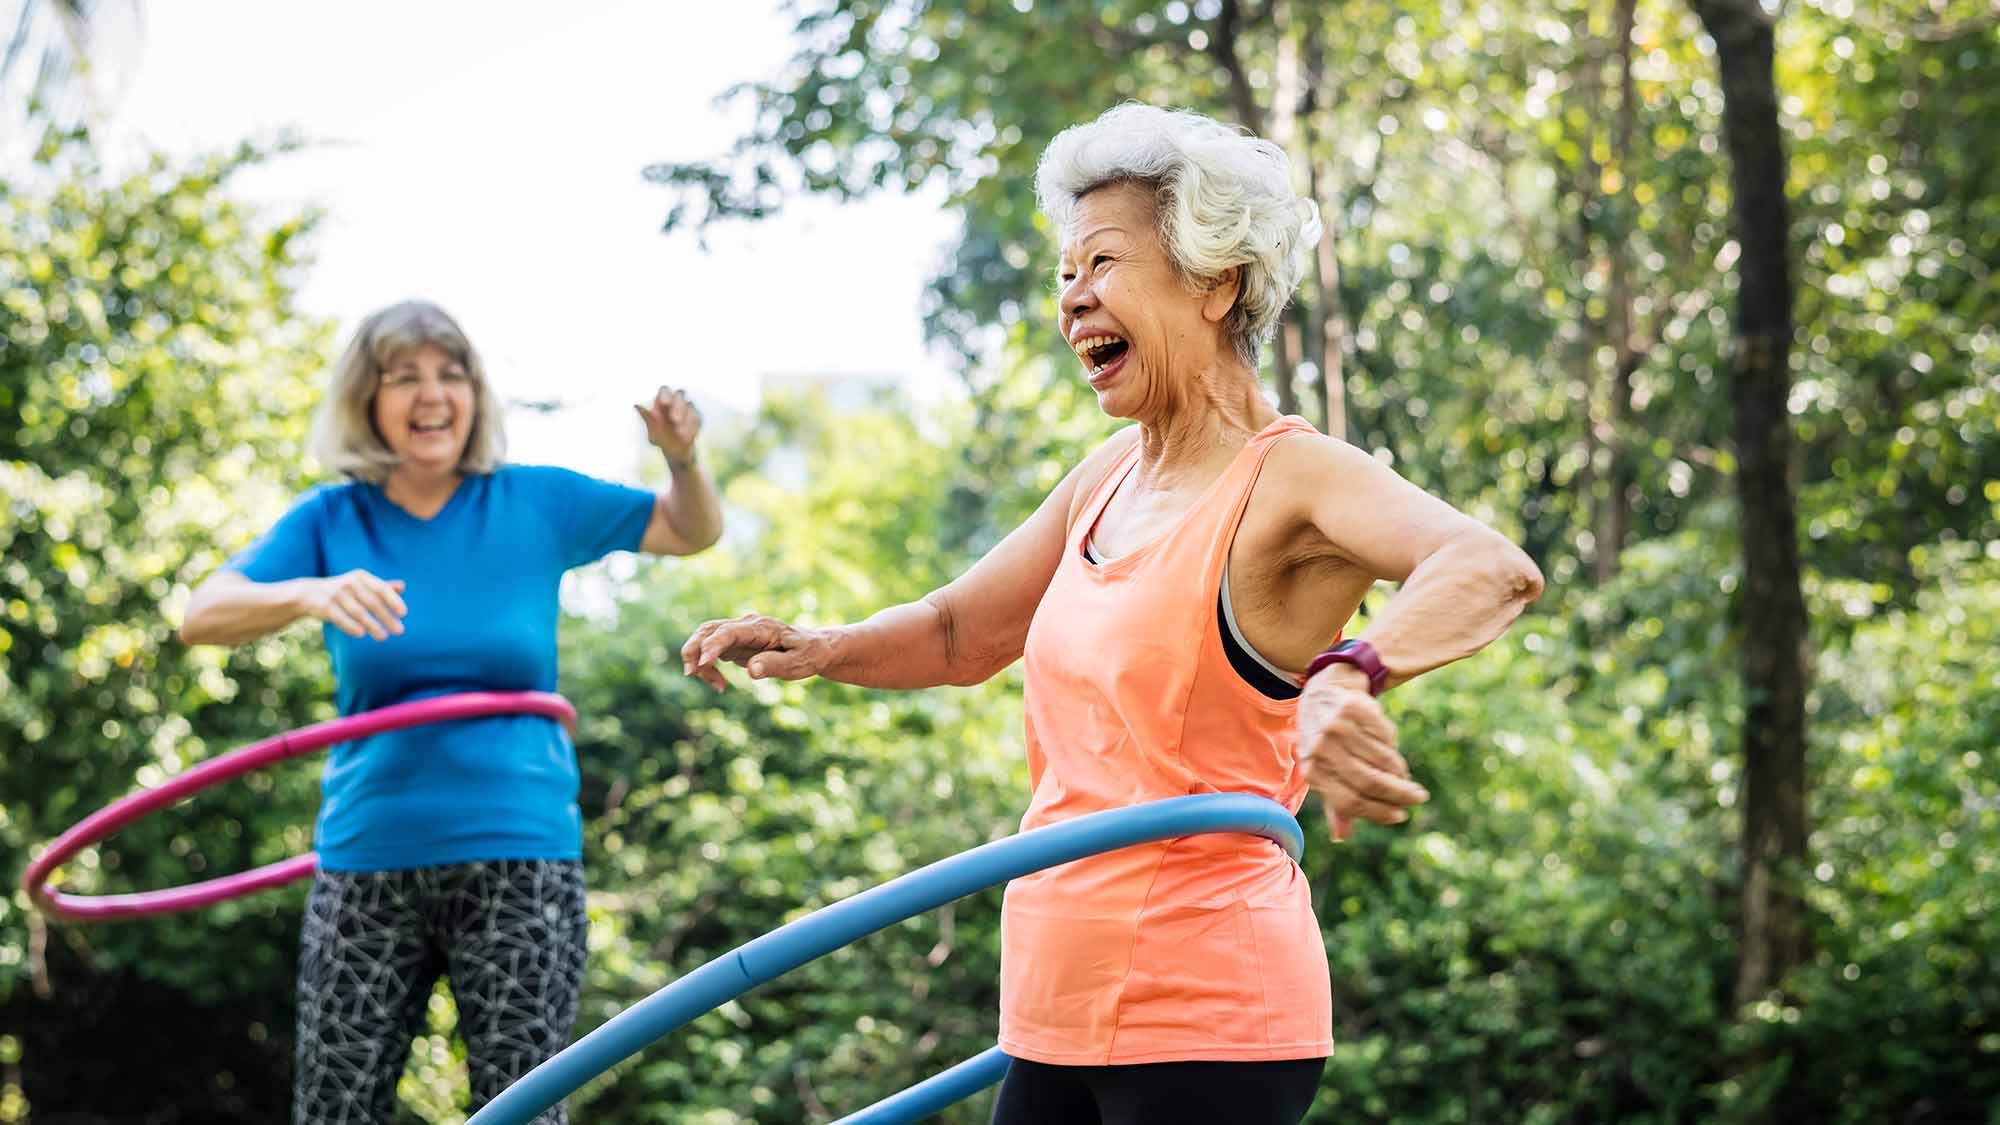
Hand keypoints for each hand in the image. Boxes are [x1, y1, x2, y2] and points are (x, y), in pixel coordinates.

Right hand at [303, 570, 406, 640]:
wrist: (309, 593)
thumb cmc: (343, 590)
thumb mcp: (361, 584)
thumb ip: (381, 586)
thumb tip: (403, 586)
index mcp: (361, 577)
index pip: (381, 588)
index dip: (393, 600)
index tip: (404, 613)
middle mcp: (349, 583)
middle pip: (372, 602)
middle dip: (386, 617)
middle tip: (400, 631)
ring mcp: (336, 594)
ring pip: (358, 612)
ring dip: (372, 625)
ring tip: (383, 637)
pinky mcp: (325, 606)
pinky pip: (340, 618)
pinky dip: (351, 626)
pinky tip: (361, 634)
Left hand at [635, 386, 701, 464]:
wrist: (677, 452)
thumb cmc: (661, 439)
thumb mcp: (653, 432)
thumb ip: (648, 419)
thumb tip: (637, 405)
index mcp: (662, 403)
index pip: (664, 391)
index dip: (665, 395)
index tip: (664, 404)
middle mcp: (676, 403)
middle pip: (679, 395)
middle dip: (677, 407)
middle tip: (674, 420)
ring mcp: (688, 409)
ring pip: (690, 405)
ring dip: (685, 419)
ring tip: (680, 435)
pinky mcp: (697, 418)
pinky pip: (697, 418)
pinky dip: (692, 428)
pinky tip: (687, 438)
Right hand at [680, 613, 832, 691]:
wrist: (813, 648)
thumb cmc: (808, 654)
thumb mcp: (798, 663)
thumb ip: (775, 665)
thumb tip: (751, 670)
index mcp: (760, 627)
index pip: (728, 632)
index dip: (713, 646)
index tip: (702, 664)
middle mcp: (745, 626)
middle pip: (707, 630)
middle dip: (693, 650)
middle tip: (692, 674)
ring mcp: (737, 633)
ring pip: (704, 640)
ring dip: (698, 661)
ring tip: (718, 686)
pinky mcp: (733, 643)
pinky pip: (710, 652)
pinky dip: (707, 668)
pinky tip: (720, 685)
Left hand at [1296, 666, 1427, 840]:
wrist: (1321, 694)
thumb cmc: (1324, 743)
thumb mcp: (1322, 771)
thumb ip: (1334, 804)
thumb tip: (1341, 837)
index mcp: (1313, 771)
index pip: (1350, 801)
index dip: (1378, 812)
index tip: (1400, 816)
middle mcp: (1323, 749)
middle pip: (1369, 781)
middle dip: (1399, 794)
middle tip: (1417, 798)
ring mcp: (1338, 727)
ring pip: (1381, 760)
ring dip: (1399, 773)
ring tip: (1406, 779)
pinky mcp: (1355, 709)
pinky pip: (1385, 737)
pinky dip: (1394, 748)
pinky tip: (1393, 753)